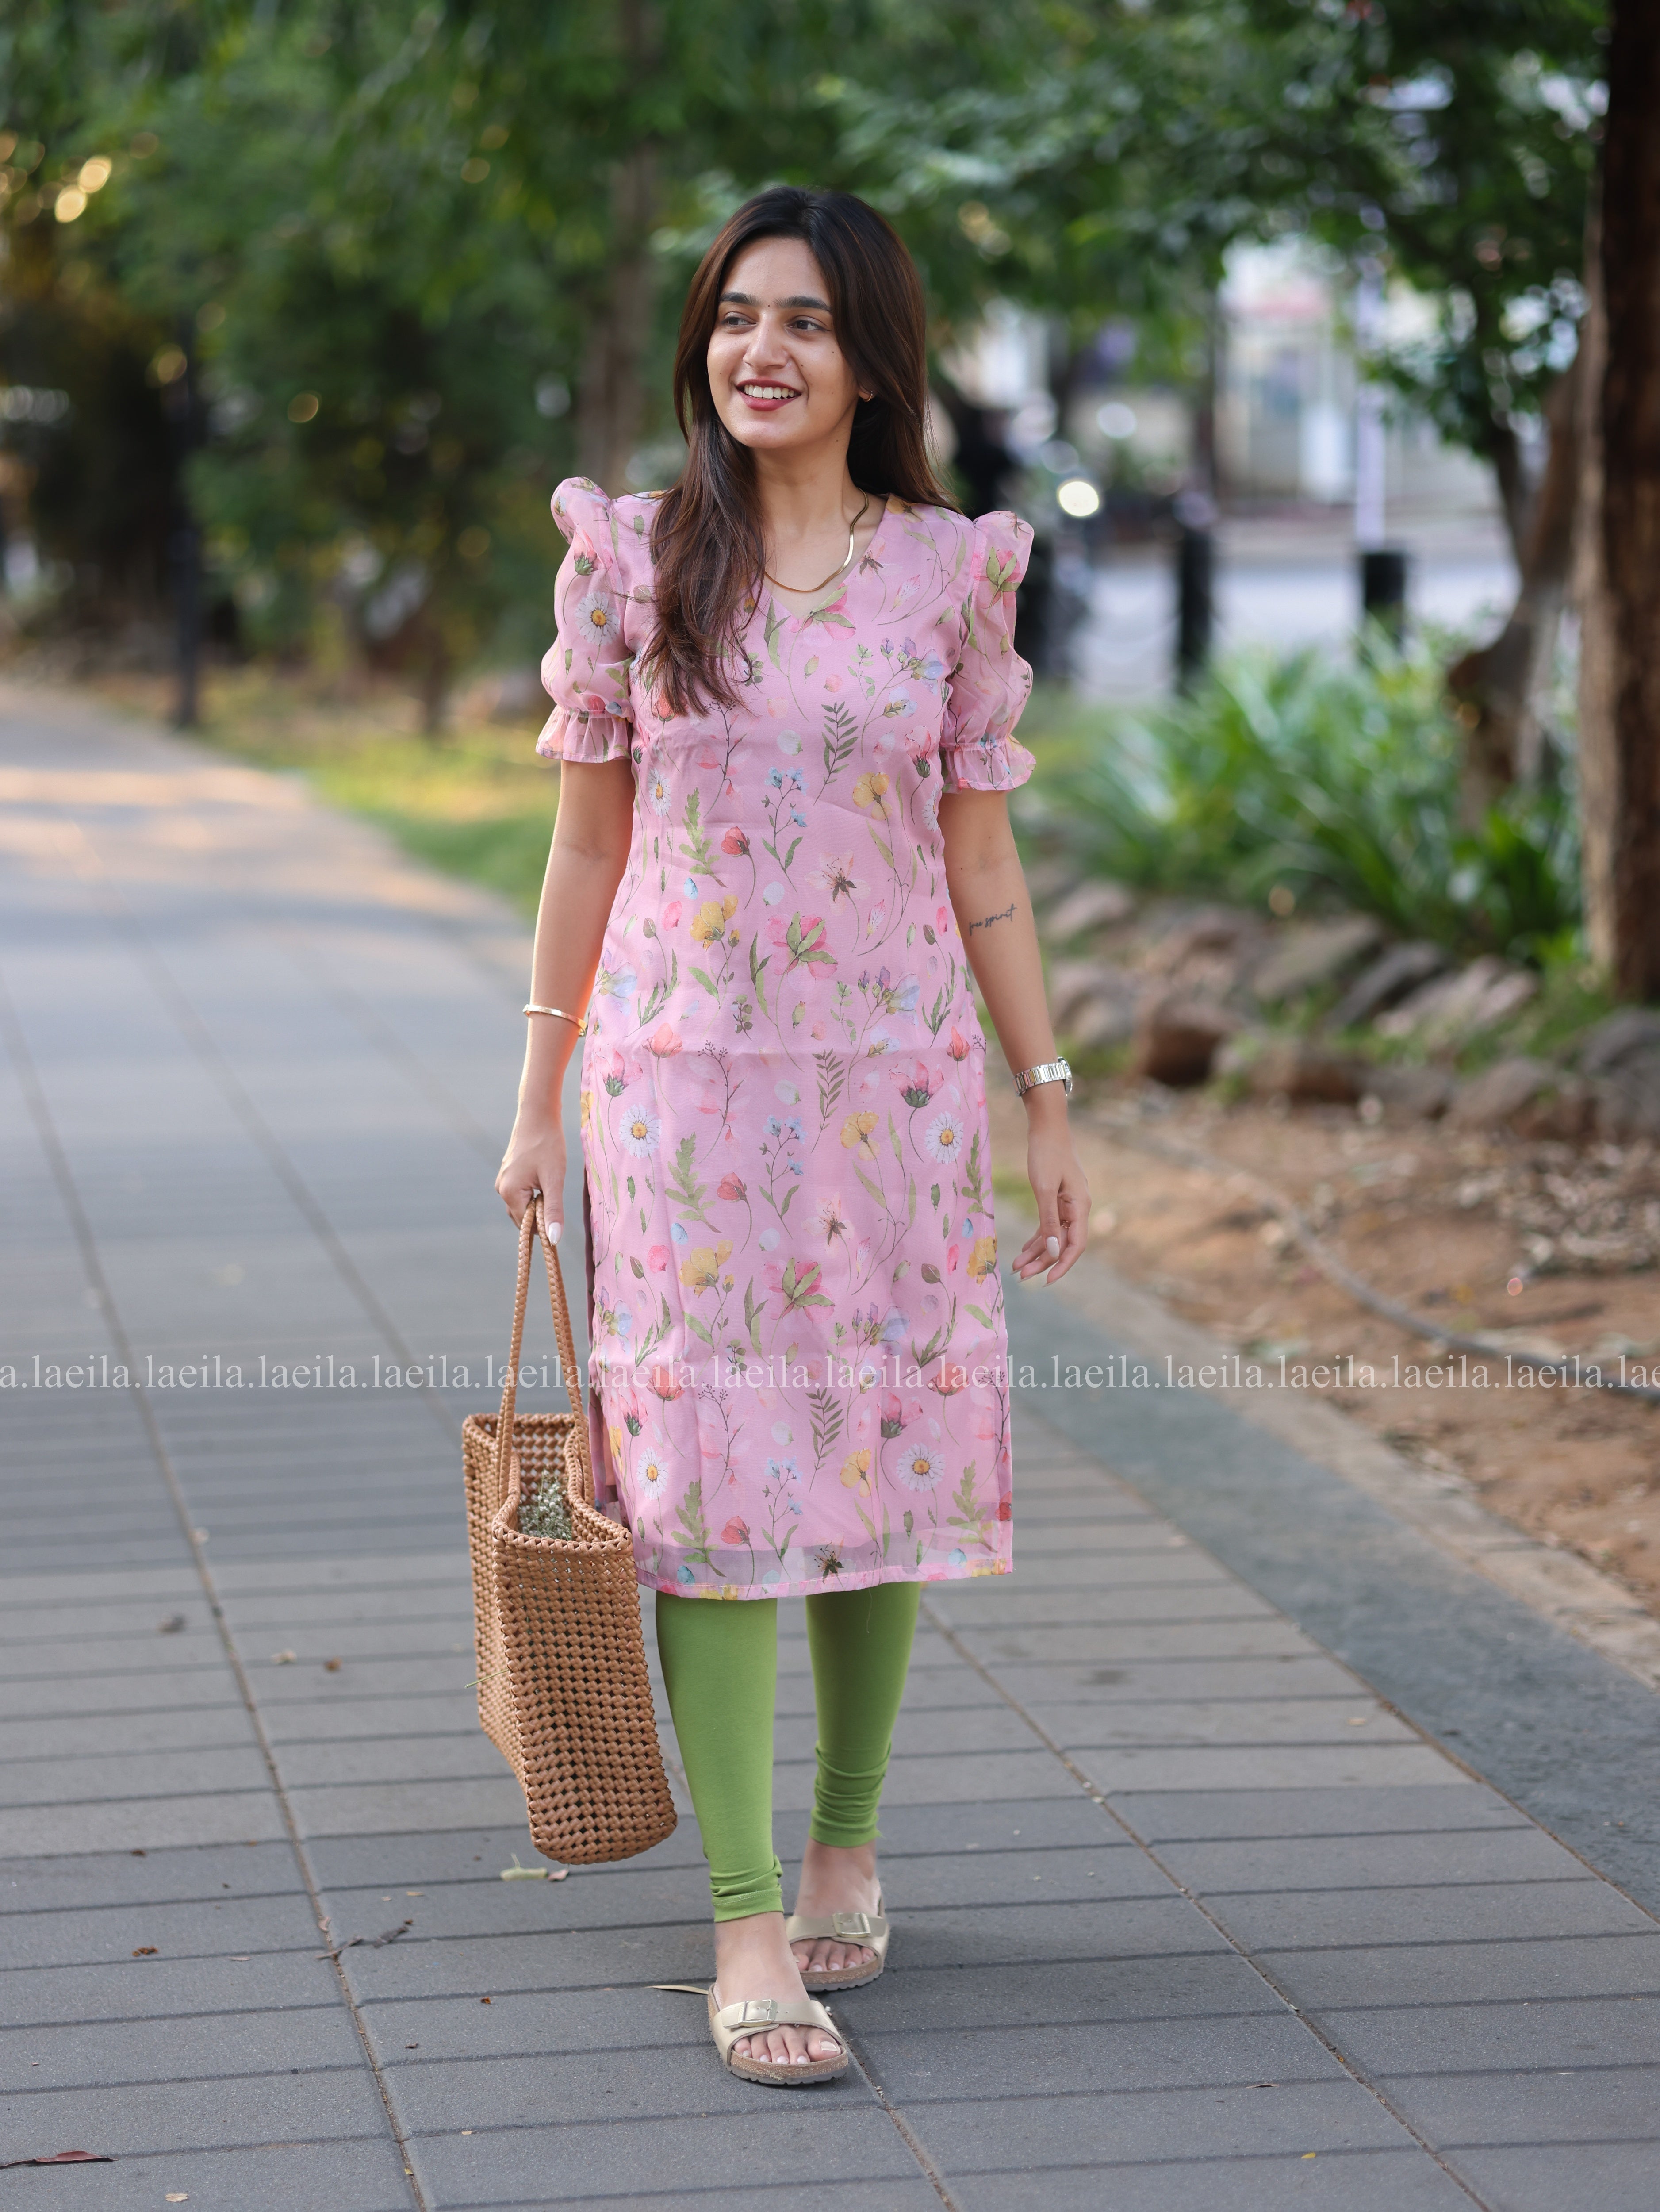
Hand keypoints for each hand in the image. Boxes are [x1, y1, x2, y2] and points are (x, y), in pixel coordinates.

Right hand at [496, 1114, 566, 1234]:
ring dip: (537, 1202)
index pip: (526, 1225)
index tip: (558, 1214)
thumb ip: (553, 1210)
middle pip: (522, 1216)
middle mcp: (501, 1188)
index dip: (543, 1224)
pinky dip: (534, 1192)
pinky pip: (521, 1192)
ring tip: (550, 1183)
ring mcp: (503, 1179)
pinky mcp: (509, 1172)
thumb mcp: (554, 1179)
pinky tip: (544, 1177)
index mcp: (509, 1192)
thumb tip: (553, 1239)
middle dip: (539, 1213)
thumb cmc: (547, 1144)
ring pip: (522, 1204)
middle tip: (555, 1193)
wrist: (538, 1114)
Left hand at [1012, 1104, 1089, 1283]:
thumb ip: (1049, 1221)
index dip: (1063, 1265)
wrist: (1047, 1127)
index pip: (1076, 1245)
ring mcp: (1068, 1204)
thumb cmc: (1046, 1154)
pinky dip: (1037, 1237)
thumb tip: (1054, 1251)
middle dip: (1043, 1261)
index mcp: (1080, 1206)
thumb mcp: (1044, 1189)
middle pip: (1063, 1243)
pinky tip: (1023, 1250)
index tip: (1046, 1281)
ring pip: (1054, 1236)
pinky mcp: (1057, 1199)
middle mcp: (1078, 1208)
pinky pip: (1049, 1225)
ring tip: (1017, 1267)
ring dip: (1037, 1252)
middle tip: (1022, 1276)